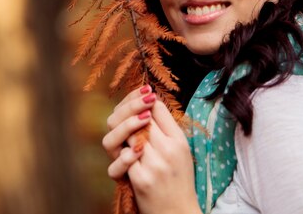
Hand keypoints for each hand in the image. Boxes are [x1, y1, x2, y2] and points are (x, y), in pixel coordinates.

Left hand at [102, 86, 200, 213]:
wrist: (177, 212)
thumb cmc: (177, 179)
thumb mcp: (181, 151)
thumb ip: (165, 128)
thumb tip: (147, 102)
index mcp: (179, 141)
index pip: (158, 108)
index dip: (144, 101)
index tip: (140, 101)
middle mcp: (168, 150)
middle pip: (140, 117)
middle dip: (130, 114)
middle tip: (130, 117)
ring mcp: (153, 164)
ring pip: (128, 134)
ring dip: (124, 133)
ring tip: (129, 137)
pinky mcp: (139, 178)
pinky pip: (122, 157)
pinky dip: (121, 156)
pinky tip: (128, 157)